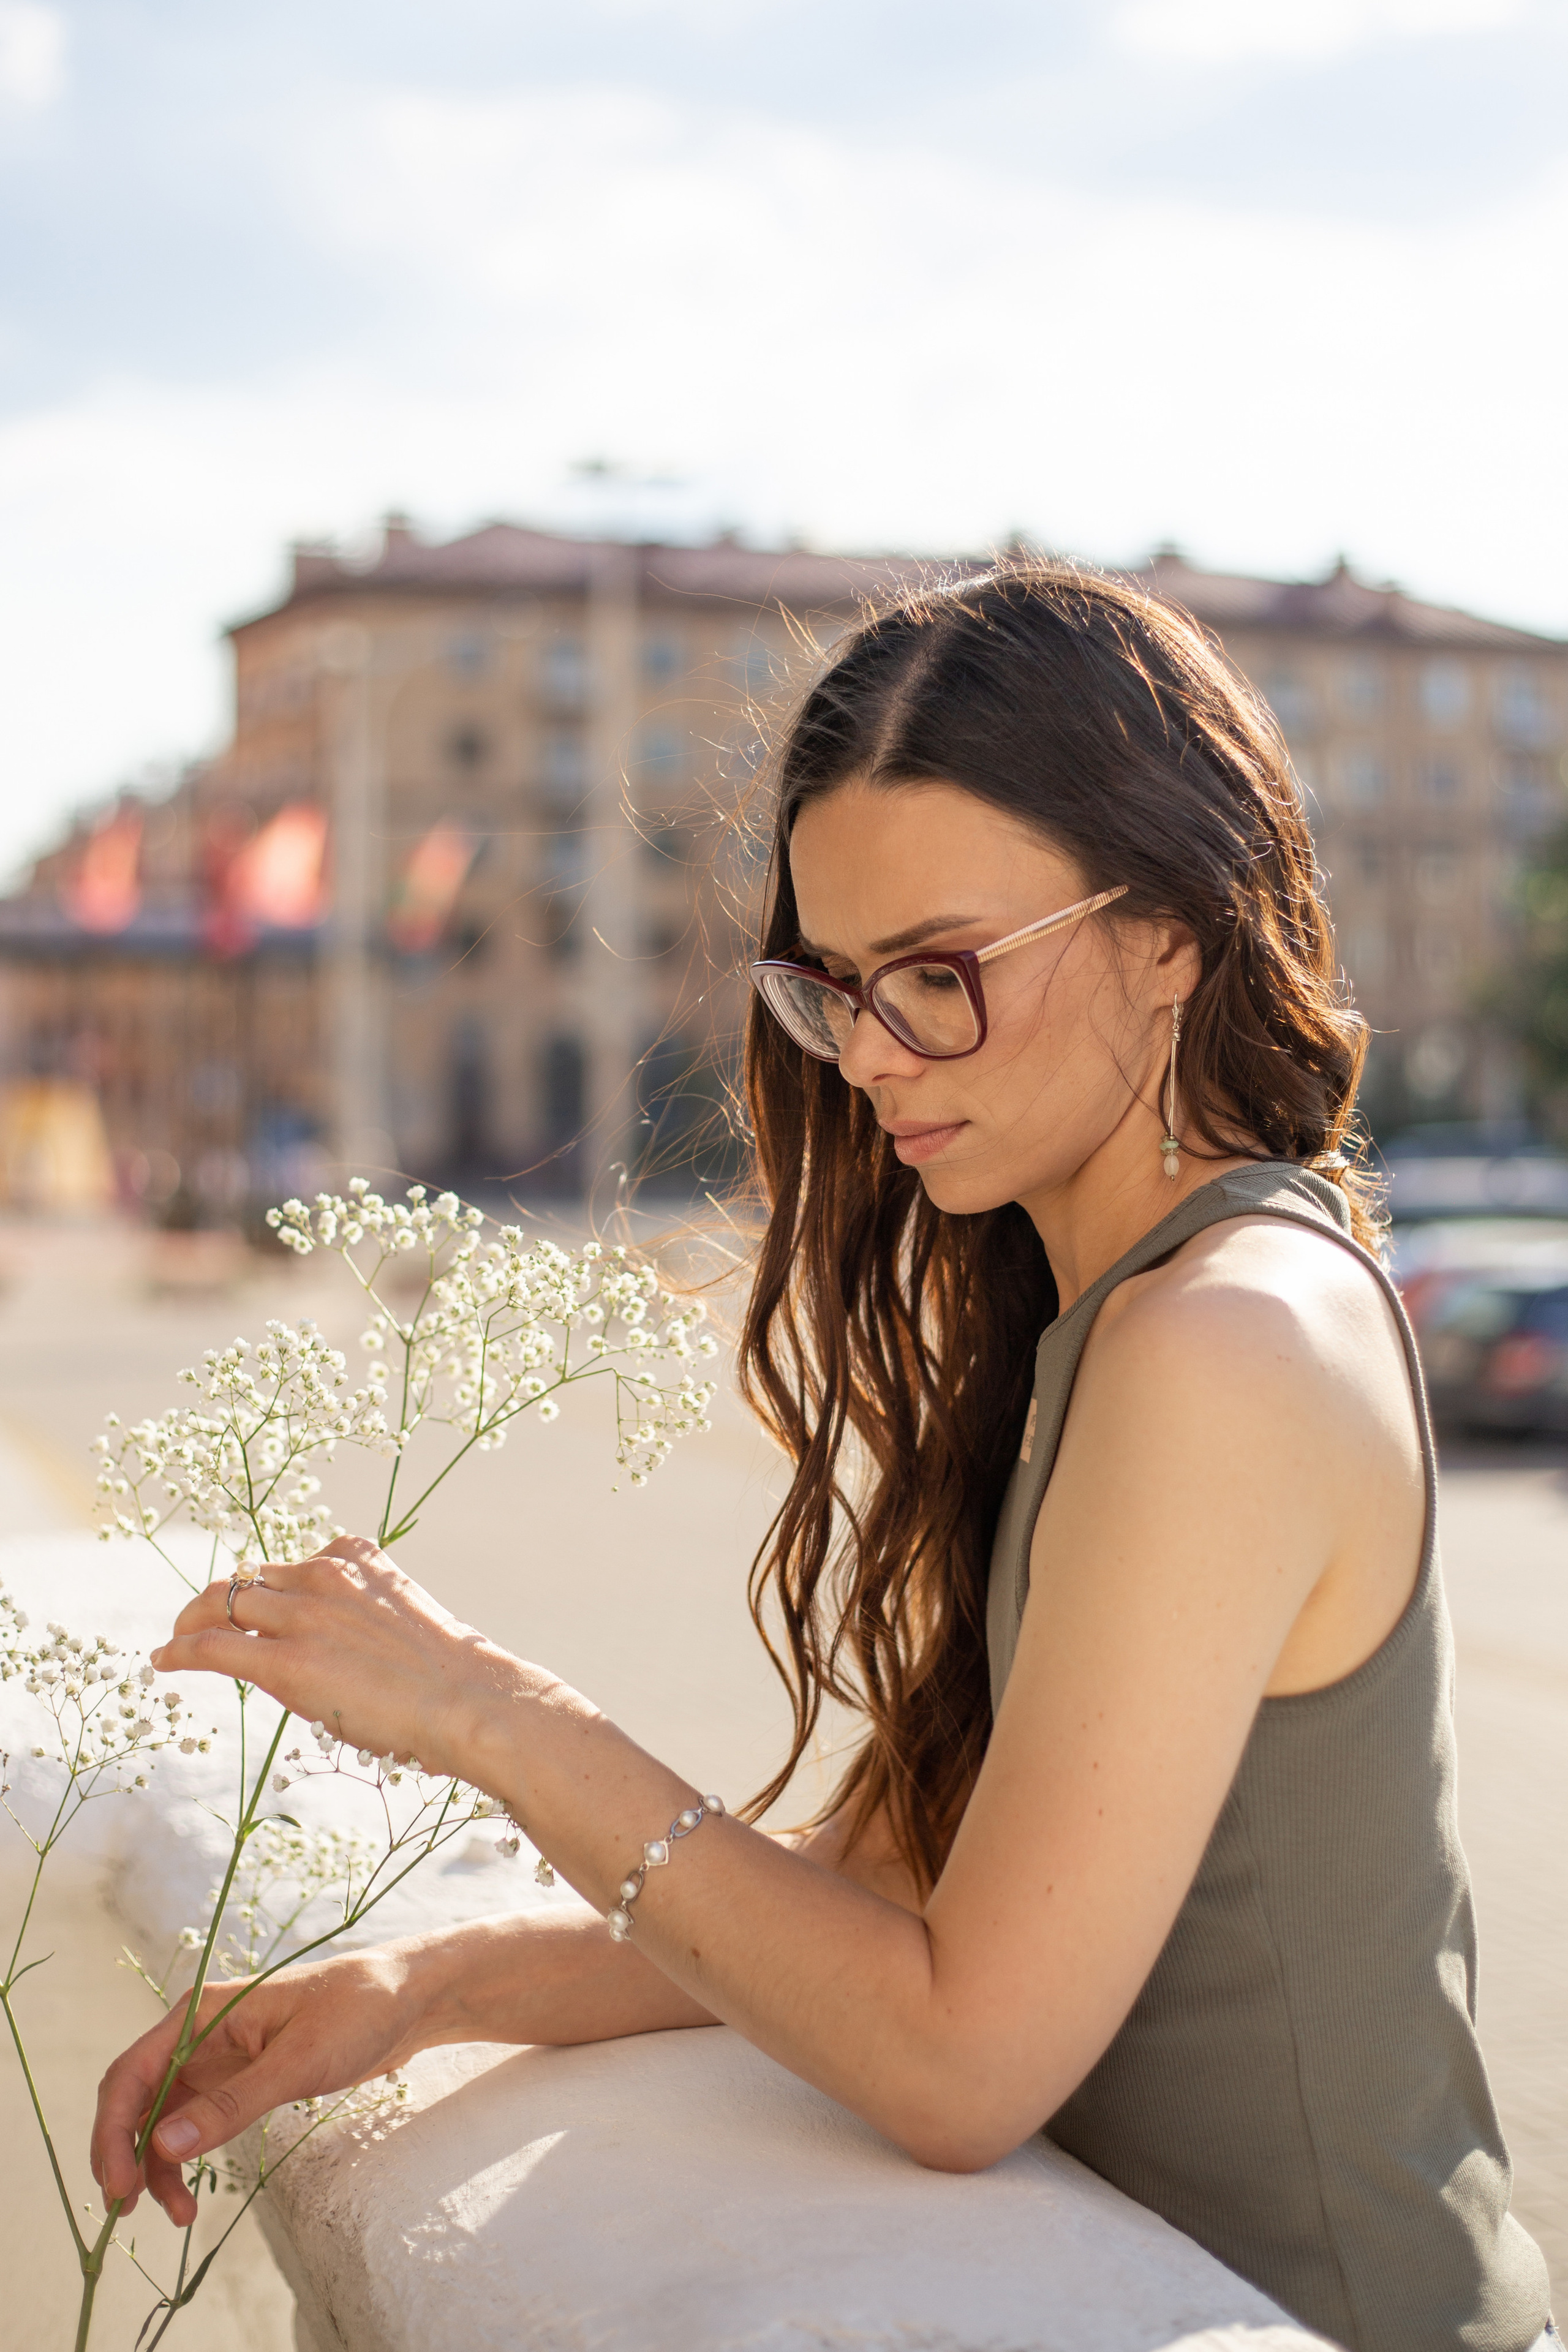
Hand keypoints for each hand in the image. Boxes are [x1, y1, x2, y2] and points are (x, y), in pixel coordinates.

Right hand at [91, 1946, 428, 2224]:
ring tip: (180, 2215)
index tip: (118, 2187)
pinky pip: (193, 2123)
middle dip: (125, 2155)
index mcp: (202, 2013)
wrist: (406, 2000)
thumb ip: (232, 2104)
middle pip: (136, 2100)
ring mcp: (216, 2058)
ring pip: (161, 2119)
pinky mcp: (238, 2080)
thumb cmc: (357, 2012)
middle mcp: (198, 2034)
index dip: (113, 2132)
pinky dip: (185, 2159)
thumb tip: (165, 2145)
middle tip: (131, 2211)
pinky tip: (192, 2194)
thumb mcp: (298, 2061)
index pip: (132, 2074)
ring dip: (157, 2167)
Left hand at [149, 1536, 525, 1779]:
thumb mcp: (404, 1618)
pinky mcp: (285, 1661)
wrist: (464, 1698)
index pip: (291, 1564)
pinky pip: (214, 1646)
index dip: (265, 1588)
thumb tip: (347, 1650)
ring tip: (176, 1640)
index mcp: (357, 1558)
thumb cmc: (450, 1675)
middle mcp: (323, 1574)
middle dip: (219, 1600)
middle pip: (249, 1577)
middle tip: (199, 1623)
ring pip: (223, 1602)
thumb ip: (364, 1616)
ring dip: (192, 1621)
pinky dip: (181, 1651)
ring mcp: (302, 1616)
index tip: (254, 1607)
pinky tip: (165, 1661)